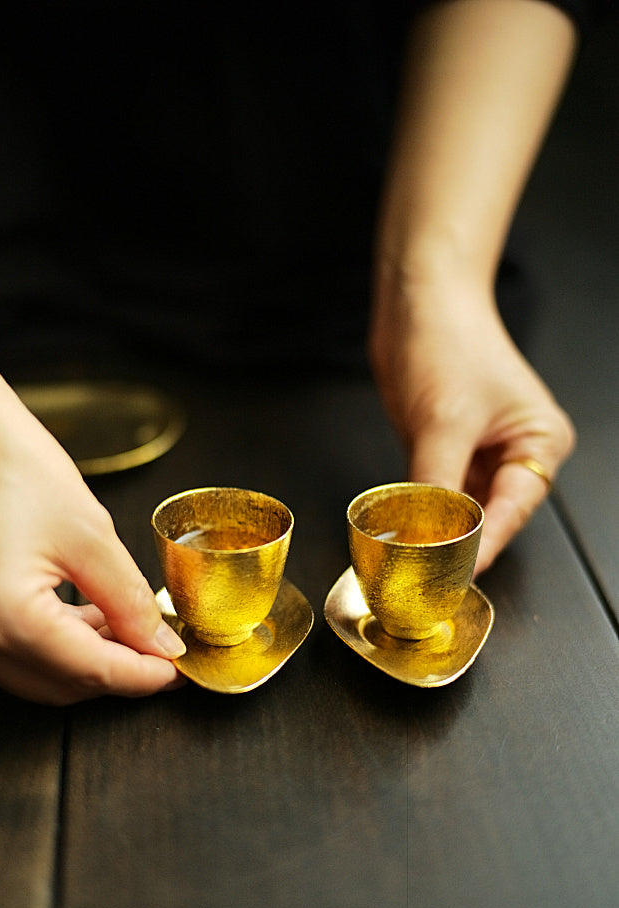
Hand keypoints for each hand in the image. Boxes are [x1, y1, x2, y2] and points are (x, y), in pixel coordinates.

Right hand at [0, 357, 185, 703]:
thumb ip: (130, 600)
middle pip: (60, 685)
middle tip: (161, 648)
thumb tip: (161, 643)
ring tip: (130, 627)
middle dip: (117, 673)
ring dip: (86, 659)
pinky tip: (87, 615)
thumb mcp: (88, 533)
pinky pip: (8, 650)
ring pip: (34, 674)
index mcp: (1, 616)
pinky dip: (52, 643)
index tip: (179, 667)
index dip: (144, 674)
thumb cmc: (6, 460)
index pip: (91, 672)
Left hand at [368, 272, 575, 574]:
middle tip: (428, 571)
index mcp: (539, 442)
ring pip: (459, 509)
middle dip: (459, 540)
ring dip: (436, 529)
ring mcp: (479, 453)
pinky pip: (434, 493)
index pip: (513, 509)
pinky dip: (420, 510)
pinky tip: (404, 528)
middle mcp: (515, 452)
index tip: (457, 572)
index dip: (484, 544)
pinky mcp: (445, 450)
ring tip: (413, 555)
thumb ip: (436, 488)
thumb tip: (426, 541)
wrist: (416, 299)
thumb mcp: (444, 422)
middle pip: (490, 515)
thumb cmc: (448, 340)